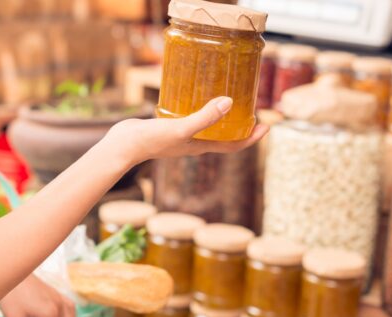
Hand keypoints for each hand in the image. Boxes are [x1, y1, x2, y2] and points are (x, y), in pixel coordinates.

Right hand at [103, 97, 269, 165]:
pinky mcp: (169, 126)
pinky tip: (195, 94)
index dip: (252, 138)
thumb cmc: (152, 141)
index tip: (268, 125)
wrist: (123, 145)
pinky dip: (198, 108)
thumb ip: (205, 117)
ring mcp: (181, 136)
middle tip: (253, 108)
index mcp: (201, 147)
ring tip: (229, 98)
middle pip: (223, 136)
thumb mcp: (182, 128)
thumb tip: (230, 103)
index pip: (234, 145)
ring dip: (220, 116)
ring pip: (207, 126)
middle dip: (240, 125)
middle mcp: (194, 143)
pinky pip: (190, 117)